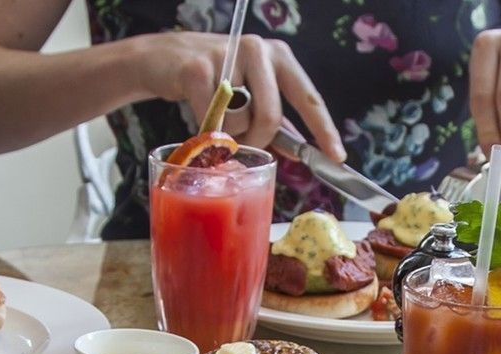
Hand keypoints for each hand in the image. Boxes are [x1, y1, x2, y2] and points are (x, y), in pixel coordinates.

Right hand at [135, 32, 344, 159]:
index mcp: (278, 56)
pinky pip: (211, 122)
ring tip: (216, 119)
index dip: (322, 129)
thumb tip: (298, 150)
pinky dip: (206, 133)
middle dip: (258, 140)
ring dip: (229, 136)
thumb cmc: (213, 80)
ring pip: (240, 122)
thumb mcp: (250, 92)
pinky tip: (199, 116)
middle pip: (271, 117)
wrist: (164, 60)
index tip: (336, 156)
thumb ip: (274, 120)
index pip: (307, 97)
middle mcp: (257, 50)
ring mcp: (227, 57)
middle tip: (243, 142)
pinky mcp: (197, 70)